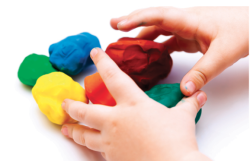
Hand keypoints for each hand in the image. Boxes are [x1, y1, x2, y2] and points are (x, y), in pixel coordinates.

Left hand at [60, 48, 210, 160]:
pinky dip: (93, 148)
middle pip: (86, 111)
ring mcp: (112, 141)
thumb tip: (199, 95)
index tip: (95, 53)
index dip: (103, 63)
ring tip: (66, 129)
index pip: (114, 77)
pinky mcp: (113, 157)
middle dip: (73, 106)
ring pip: (85, 135)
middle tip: (65, 103)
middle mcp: (116, 121)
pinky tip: (92, 147)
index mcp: (133, 104)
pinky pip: (98, 151)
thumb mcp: (183, 118)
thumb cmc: (176, 140)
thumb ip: (188, 104)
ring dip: (74, 131)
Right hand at [110, 6, 249, 95]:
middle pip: (152, 20)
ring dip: (142, 37)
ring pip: (158, 30)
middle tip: (113, 28)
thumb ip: (203, 72)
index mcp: (190, 19)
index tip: (119, 25)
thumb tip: (185, 90)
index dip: (137, 19)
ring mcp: (186, 28)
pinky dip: (156, 47)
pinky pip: (167, 39)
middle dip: (132, 23)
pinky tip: (150, 56)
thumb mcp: (224, 54)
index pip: (157, 16)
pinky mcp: (189, 36)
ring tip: (127, 47)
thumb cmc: (245, 31)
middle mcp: (184, 21)